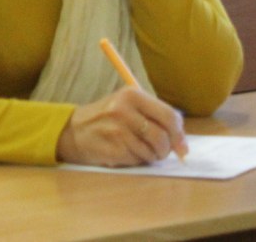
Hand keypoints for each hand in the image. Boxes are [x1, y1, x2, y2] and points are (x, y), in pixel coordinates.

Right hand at [56, 86, 186, 166]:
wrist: (74, 130)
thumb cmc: (107, 118)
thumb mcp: (127, 105)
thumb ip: (154, 116)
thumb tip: (182, 143)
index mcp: (131, 95)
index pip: (169, 115)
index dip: (179, 134)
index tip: (182, 146)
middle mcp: (124, 110)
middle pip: (162, 136)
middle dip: (167, 149)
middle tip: (163, 152)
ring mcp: (117, 130)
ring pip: (151, 151)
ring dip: (151, 156)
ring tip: (139, 149)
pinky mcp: (112, 148)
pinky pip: (138, 160)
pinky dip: (137, 160)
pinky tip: (126, 152)